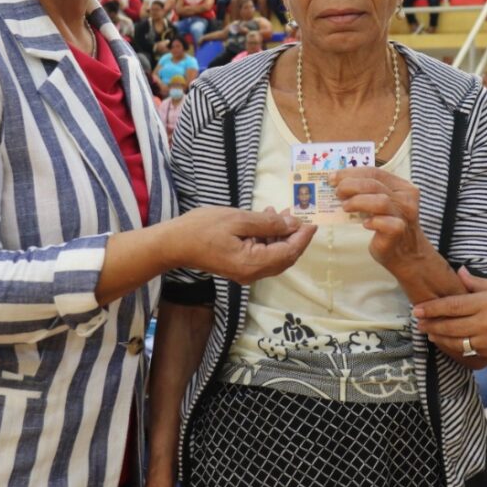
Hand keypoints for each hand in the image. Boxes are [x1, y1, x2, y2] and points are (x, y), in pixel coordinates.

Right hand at [171, 207, 314, 284]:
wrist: (174, 243)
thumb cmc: (203, 228)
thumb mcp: (238, 219)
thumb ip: (268, 223)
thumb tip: (293, 224)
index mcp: (253, 263)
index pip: (289, 252)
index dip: (303, 237)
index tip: (312, 221)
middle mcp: (252, 273)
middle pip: (285, 257)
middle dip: (294, 236)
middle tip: (297, 214)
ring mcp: (245, 272)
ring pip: (274, 256)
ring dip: (281, 235)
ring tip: (279, 212)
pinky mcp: (239, 267)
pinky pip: (262, 255)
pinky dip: (268, 239)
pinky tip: (265, 220)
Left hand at [331, 168, 430, 271]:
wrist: (405, 253)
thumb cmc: (387, 226)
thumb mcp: (379, 204)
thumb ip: (367, 192)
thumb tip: (337, 182)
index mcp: (401, 187)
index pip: (375, 172)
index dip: (351, 173)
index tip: (333, 177)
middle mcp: (405, 198)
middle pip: (375, 184)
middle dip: (351, 185)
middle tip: (337, 192)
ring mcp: (404, 215)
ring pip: (381, 201)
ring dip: (358, 202)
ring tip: (345, 207)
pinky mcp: (399, 231)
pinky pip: (386, 223)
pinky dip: (373, 222)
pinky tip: (365, 224)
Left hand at [413, 268, 486, 359]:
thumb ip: (478, 283)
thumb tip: (460, 273)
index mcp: (486, 303)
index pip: (452, 306)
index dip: (432, 309)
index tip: (418, 309)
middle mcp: (485, 324)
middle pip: (449, 327)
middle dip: (431, 325)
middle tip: (418, 323)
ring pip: (457, 343)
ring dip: (441, 338)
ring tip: (430, 333)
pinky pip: (470, 351)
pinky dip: (457, 347)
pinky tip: (451, 343)